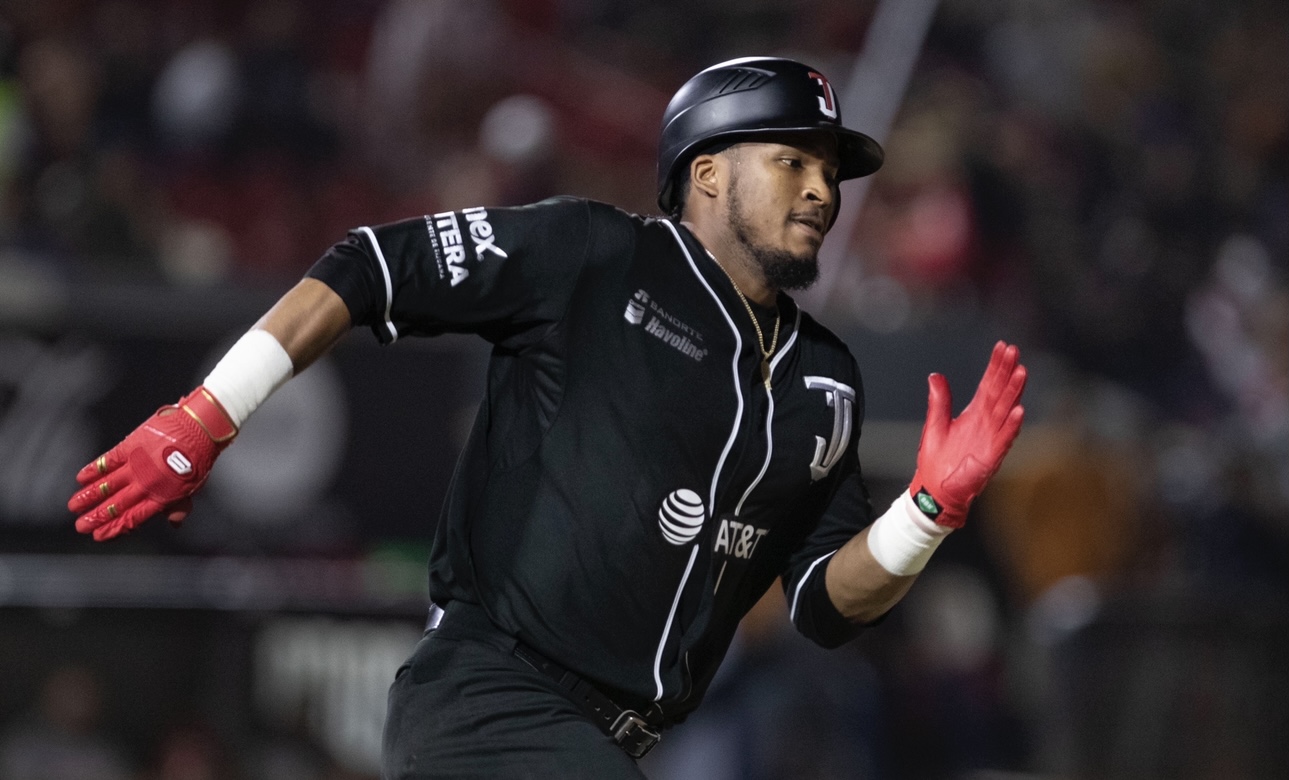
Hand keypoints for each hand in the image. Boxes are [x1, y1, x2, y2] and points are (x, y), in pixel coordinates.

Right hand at [68, 387, 236, 540]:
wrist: (198, 428)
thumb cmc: (198, 459)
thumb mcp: (192, 486)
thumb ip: (179, 506)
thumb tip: (174, 523)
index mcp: (161, 496)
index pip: (133, 518)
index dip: (115, 528)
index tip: (99, 535)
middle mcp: (145, 483)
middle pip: (116, 505)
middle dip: (96, 517)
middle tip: (80, 526)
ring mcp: (136, 465)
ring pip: (106, 485)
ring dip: (88, 496)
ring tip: (73, 506)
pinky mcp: (130, 447)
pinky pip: (107, 461)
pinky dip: (93, 470)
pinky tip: (80, 478)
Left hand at [909, 341, 1026, 528]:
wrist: (935, 491)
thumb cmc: (937, 461)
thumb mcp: (935, 425)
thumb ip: (939, 401)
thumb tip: (935, 376)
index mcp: (974, 414)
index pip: (988, 384)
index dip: (996, 366)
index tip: (1003, 347)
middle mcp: (986, 423)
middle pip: (1000, 392)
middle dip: (1008, 372)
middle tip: (1015, 352)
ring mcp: (991, 438)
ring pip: (1005, 411)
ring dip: (1014, 393)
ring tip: (1021, 373)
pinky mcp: (991, 456)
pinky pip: (1004, 438)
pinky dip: (1011, 426)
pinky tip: (1019, 411)